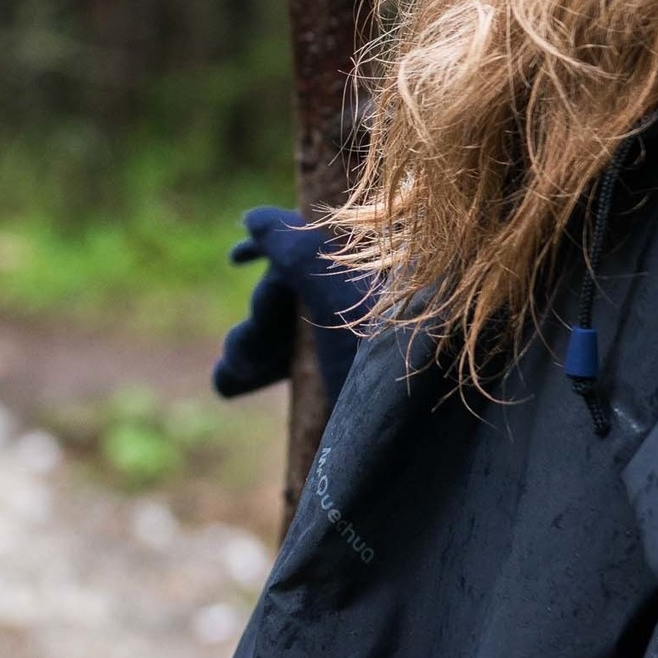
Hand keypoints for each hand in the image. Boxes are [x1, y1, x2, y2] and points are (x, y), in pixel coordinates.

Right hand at [211, 206, 373, 398]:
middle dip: (256, 321)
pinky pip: (290, 370)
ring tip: (230, 377)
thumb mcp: (337, 293)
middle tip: (243, 352)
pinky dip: (256, 372)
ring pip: (284, 337)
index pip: (313, 252)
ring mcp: (353, 352)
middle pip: (291, 299)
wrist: (428, 440)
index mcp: (371, 281)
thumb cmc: (390, 356)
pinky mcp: (345, 391)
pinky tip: (228, 383)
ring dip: (248, 349)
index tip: (233, 260)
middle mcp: (363, 311)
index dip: (269, 247)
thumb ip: (295, 248)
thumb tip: (254, 217)